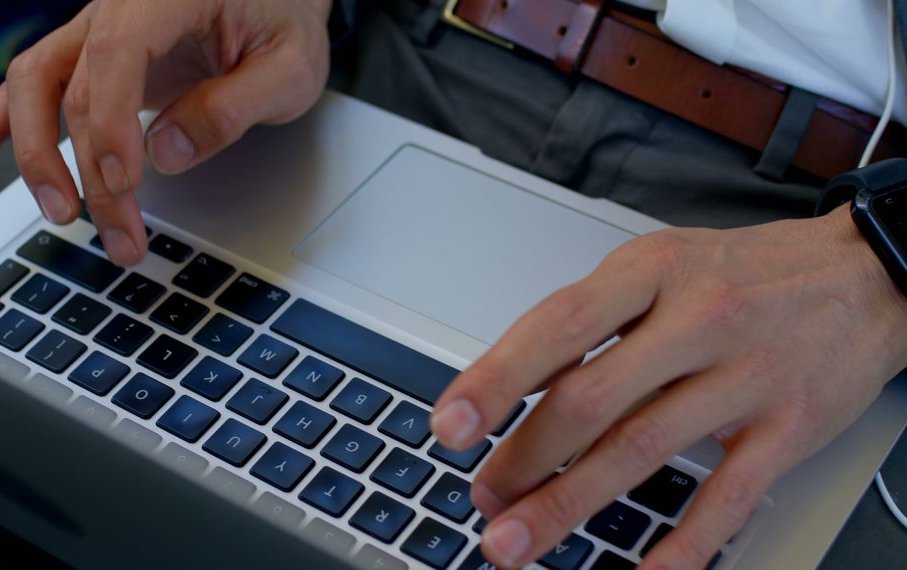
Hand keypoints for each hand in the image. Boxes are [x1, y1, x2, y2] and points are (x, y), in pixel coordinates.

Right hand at [0, 0, 331, 265]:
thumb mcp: (290, 67)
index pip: (117, 55)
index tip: (123, 184)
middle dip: (85, 169)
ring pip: (34, 86)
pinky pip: (28, 89)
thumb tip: (166, 155)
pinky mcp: (89, 59)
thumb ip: (234, 107)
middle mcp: (117, 8)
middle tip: (114, 231)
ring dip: (34, 156)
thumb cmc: (284, 21)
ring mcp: (94, 32)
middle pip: (72, 86)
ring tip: (59, 215)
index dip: (110, 124)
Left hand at [431, 205, 906, 568]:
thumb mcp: (657, 268)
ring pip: (642, 450)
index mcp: (650, 273)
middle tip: (482, 498)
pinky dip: (682, 543)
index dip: (494, 380)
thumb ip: (589, 321)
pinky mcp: (789, 427)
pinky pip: (728, 496)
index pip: (555, 327)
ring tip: (518, 540)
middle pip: (590, 399)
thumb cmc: (742, 273)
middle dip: (523, 459)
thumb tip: (509, 382)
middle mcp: (696, 320)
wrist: (863, 275)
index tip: (449, 426)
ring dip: (570, 504)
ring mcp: (746, 375)